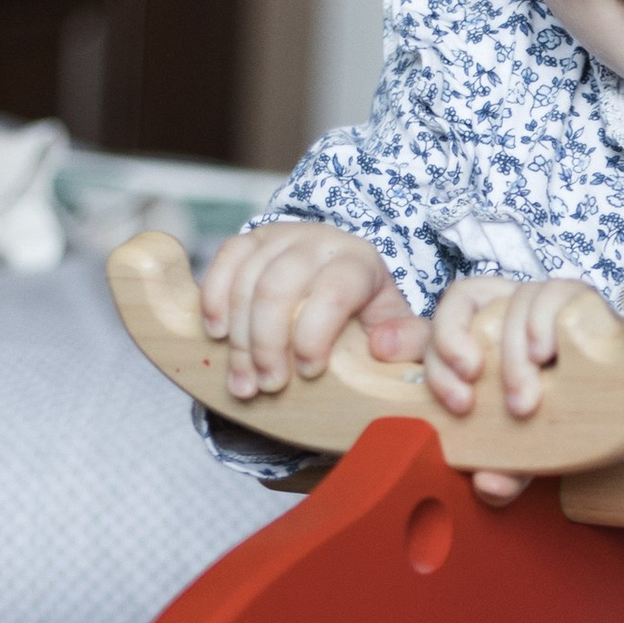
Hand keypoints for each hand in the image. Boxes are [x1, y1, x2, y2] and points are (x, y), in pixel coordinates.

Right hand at [200, 223, 410, 400]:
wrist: (345, 279)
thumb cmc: (369, 313)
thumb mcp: (400, 328)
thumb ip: (409, 341)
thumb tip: (382, 347)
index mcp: (360, 262)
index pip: (334, 291)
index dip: (314, 334)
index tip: (308, 372)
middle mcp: (319, 241)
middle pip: (279, 287)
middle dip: (267, 344)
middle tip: (269, 386)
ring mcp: (281, 236)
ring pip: (246, 281)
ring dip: (239, 338)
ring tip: (244, 382)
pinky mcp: (251, 240)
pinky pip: (225, 259)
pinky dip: (214, 297)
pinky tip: (217, 334)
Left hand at [423, 272, 602, 502]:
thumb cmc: (562, 421)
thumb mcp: (526, 449)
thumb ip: (503, 469)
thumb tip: (487, 484)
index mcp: (476, 336)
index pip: (440, 323)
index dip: (437, 354)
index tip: (456, 401)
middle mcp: (504, 310)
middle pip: (463, 302)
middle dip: (455, 351)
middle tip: (469, 406)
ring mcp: (541, 302)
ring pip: (510, 301)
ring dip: (510, 352)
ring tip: (523, 400)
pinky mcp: (577, 299)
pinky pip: (553, 292)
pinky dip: (543, 321)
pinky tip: (547, 353)